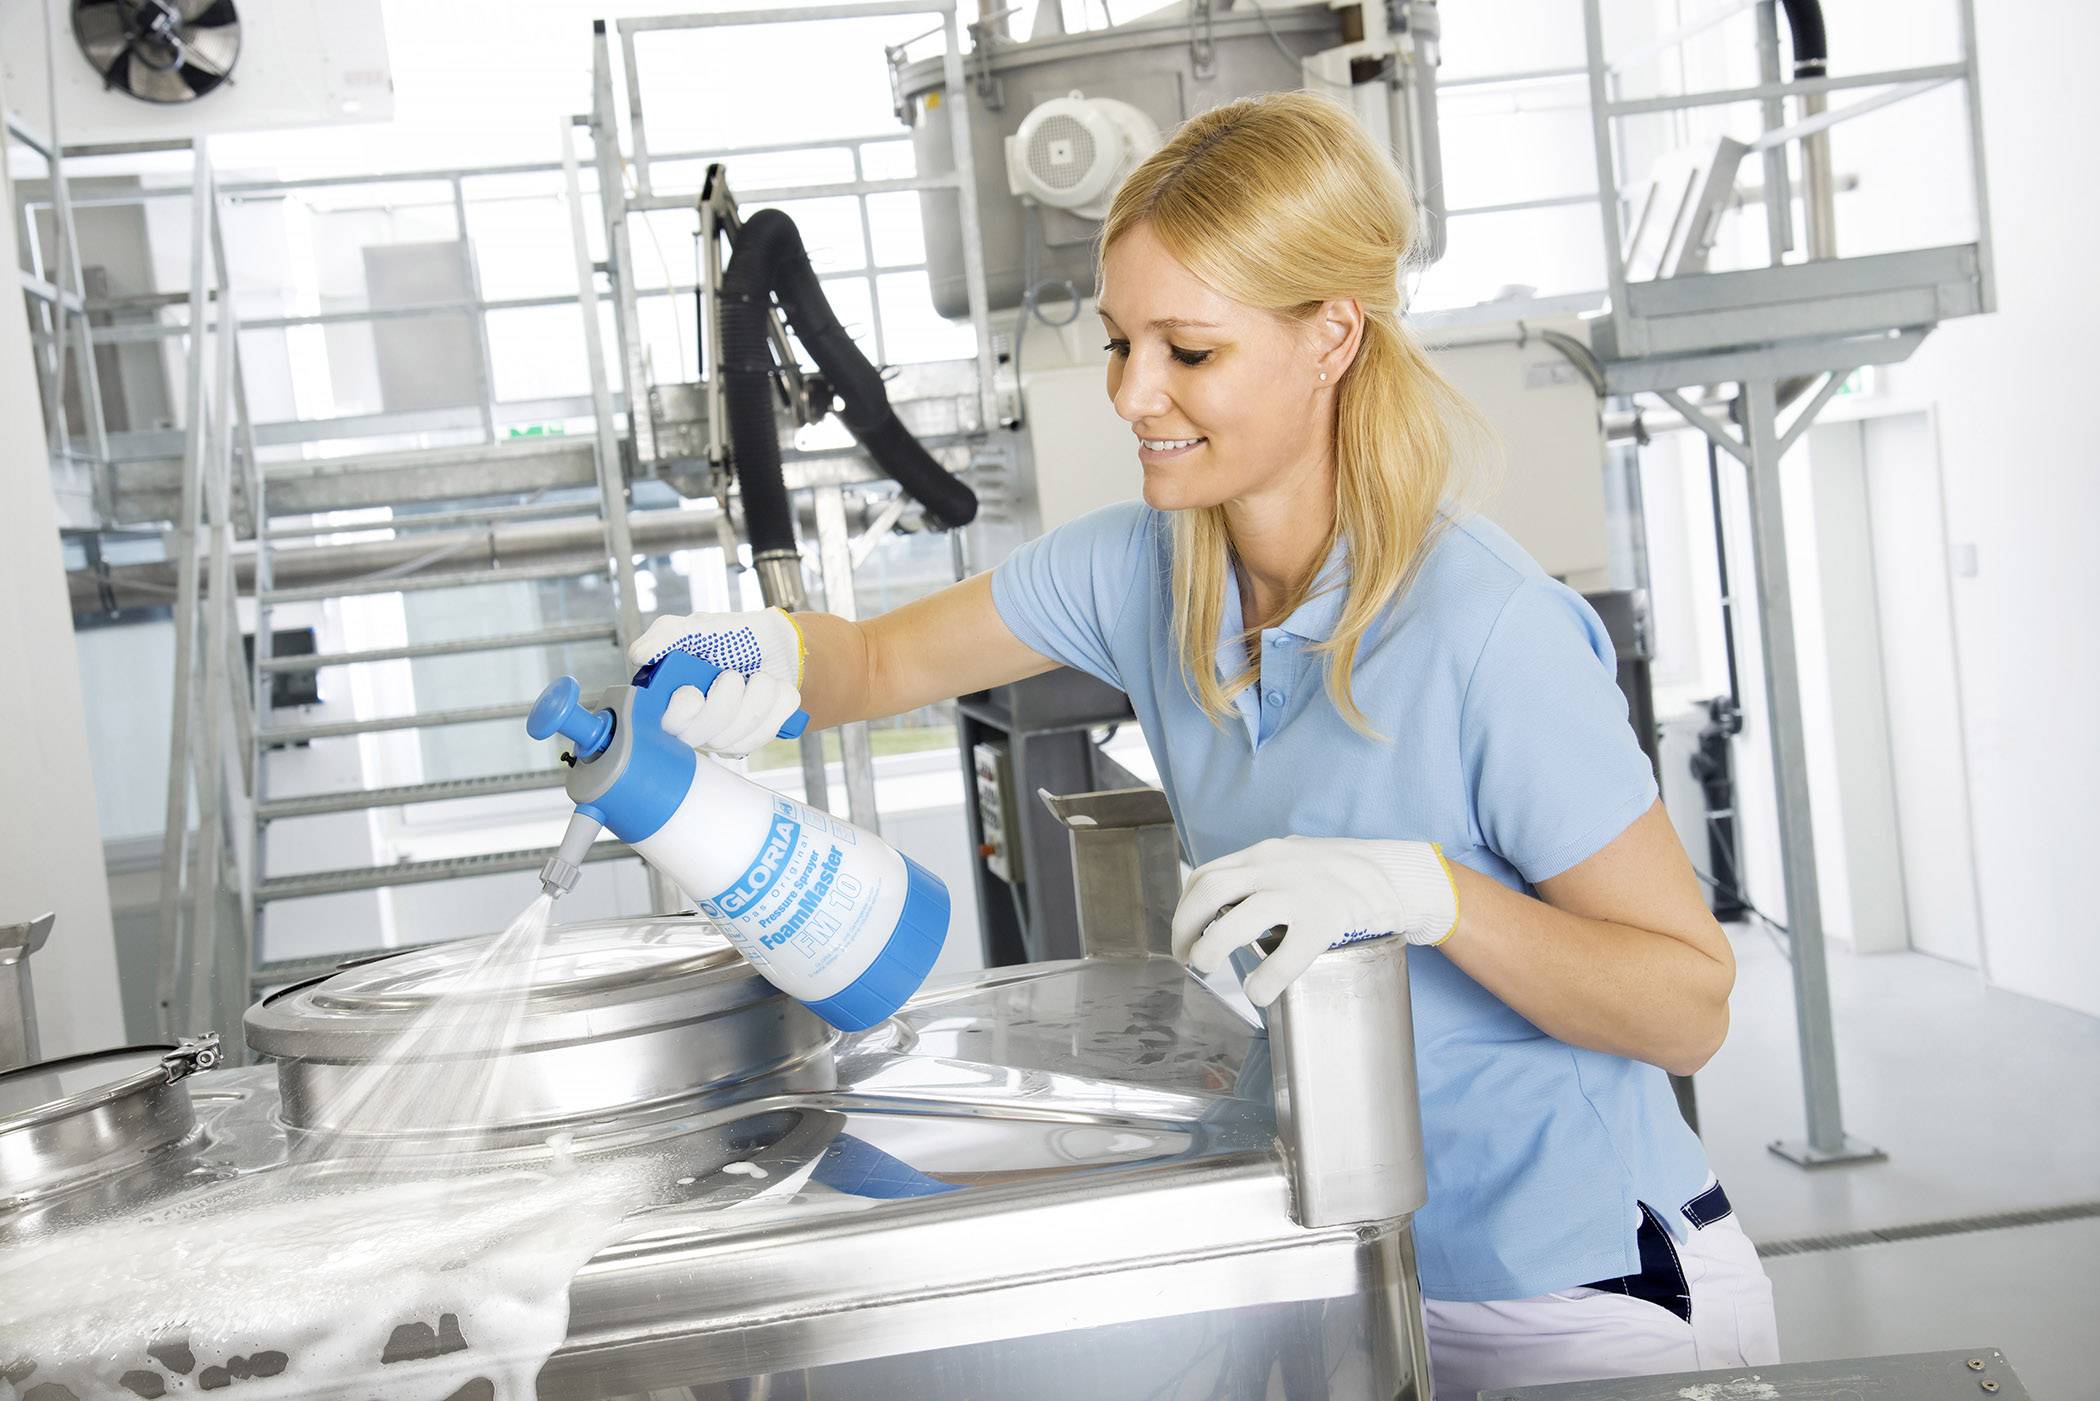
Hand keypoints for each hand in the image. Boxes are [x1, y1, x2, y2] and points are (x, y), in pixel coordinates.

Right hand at [628, 608, 805, 756]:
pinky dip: (778, 703)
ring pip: (740, 735)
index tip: (692, 690)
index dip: (682, 713)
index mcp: (672, 699)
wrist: (774, 644)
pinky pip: (768, 731)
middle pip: (707, 736)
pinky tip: (773, 688)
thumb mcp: (696, 628)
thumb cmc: (731, 637)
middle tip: (733, 674)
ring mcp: (724, 736)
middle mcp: (695, 725)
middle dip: (727, 701)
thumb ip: (665, 635)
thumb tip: (639, 655)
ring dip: (759, 695)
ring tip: (759, 676)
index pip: (668, 726)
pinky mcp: (753, 738)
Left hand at [1170, 836, 1458, 1005]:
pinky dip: (1264, 978)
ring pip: (1236, 920)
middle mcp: (1274, 867)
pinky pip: (1286, 955)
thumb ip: (1262, 874)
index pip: (1206, 875)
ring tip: (1207, 969)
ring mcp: (1298, 892)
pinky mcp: (1325, 919)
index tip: (1185, 934)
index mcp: (1263, 854)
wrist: (1395, 875)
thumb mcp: (1294, 858)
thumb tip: (1228, 904)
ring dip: (1211, 948)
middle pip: (1209, 892)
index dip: (1186, 909)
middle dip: (1186, 928)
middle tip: (1188, 958)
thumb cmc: (1341, 873)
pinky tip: (1258, 992)